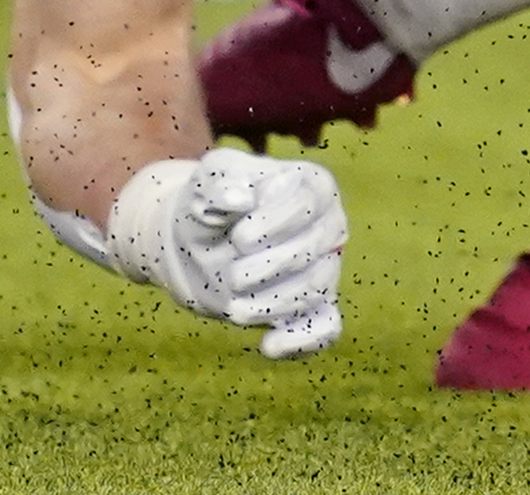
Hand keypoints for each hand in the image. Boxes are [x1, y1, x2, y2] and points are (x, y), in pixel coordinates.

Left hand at [129, 148, 346, 358]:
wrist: (200, 241)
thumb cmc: (211, 201)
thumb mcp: (206, 182)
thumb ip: (217, 185)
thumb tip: (238, 197)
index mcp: (312, 184)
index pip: (308, 201)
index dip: (276, 223)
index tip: (239, 239)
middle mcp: (329, 225)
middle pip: (315, 248)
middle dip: (271, 267)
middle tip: (231, 277)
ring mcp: (326, 267)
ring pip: (316, 288)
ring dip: (274, 303)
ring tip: (233, 309)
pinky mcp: (316, 307)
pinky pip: (326, 328)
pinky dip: (301, 341)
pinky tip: (267, 346)